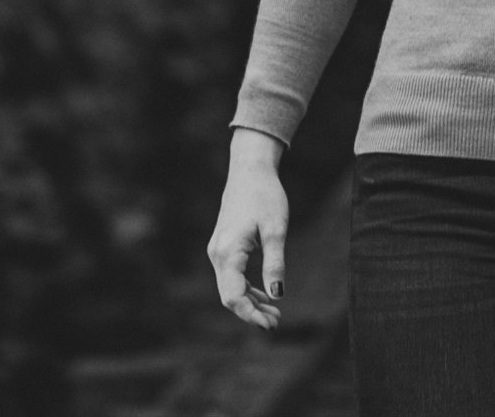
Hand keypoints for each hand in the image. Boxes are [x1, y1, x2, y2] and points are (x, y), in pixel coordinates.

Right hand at [206, 132, 289, 329]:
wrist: (250, 171)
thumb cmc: (265, 196)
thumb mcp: (276, 229)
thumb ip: (275, 262)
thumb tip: (277, 294)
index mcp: (228, 253)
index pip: (233, 296)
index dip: (250, 314)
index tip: (271, 323)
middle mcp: (217, 255)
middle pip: (229, 296)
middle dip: (251, 312)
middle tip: (276, 322)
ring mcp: (218, 251)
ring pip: (230, 287)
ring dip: (249, 302)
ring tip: (273, 312)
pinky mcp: (223, 247)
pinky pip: (231, 276)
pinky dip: (246, 288)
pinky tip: (264, 294)